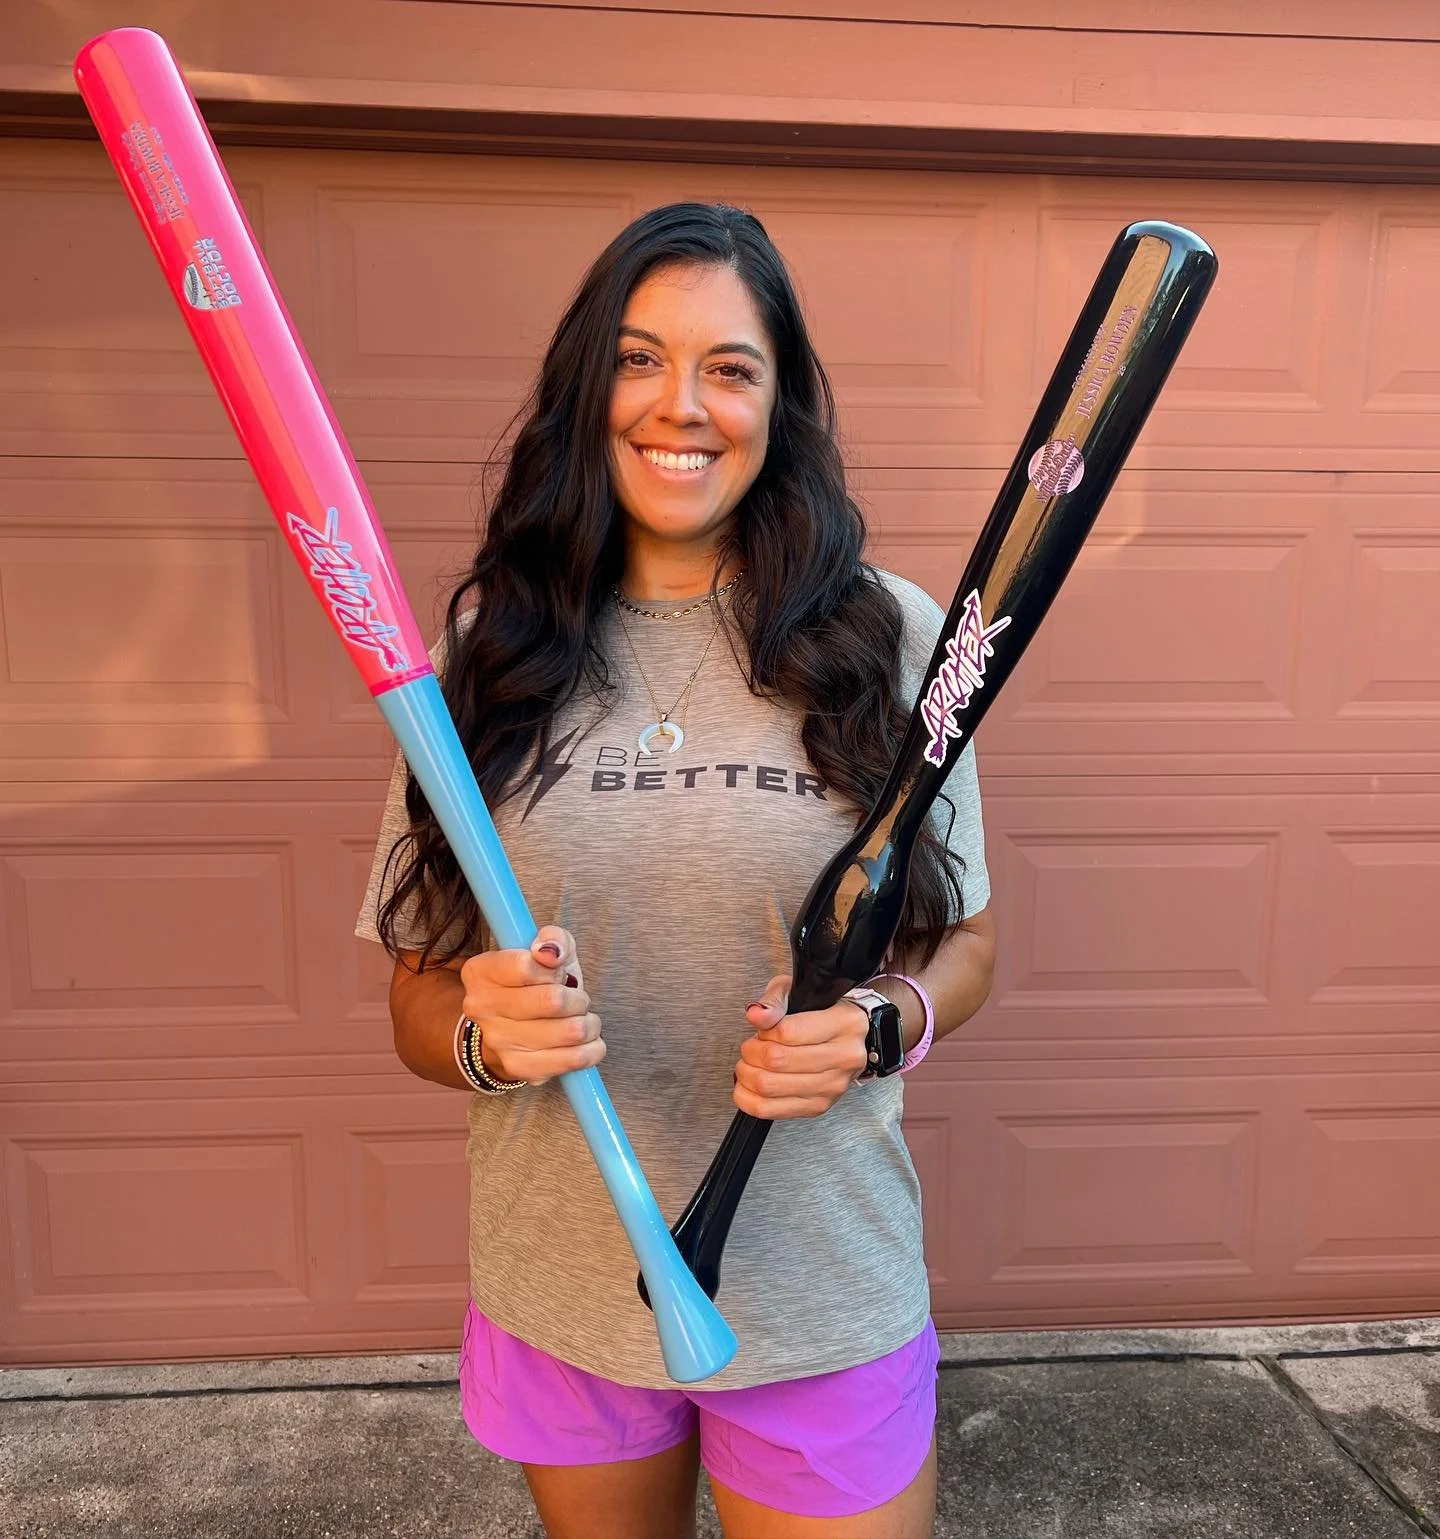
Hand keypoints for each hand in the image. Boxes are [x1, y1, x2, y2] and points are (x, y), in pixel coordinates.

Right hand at [458, 925, 603, 1084]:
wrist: (519, 1026)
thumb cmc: (537, 982)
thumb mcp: (547, 949)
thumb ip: (553, 939)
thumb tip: (551, 952)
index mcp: (480, 972)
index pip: (526, 966)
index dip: (554, 968)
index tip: (557, 972)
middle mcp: (481, 1008)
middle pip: (552, 1001)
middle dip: (577, 998)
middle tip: (576, 999)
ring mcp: (498, 1042)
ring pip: (569, 1031)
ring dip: (588, 1023)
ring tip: (582, 1019)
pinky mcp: (520, 1068)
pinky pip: (573, 1060)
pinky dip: (592, 1049)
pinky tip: (587, 1041)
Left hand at [733, 973, 870, 1119]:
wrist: (848, 1038)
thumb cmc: (822, 1012)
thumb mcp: (797, 992)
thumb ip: (774, 1001)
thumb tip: (756, 1015)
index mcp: (845, 1023)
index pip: (788, 1032)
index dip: (764, 1031)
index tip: (762, 1029)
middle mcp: (845, 1057)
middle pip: (777, 1061)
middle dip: (751, 1052)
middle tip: (749, 1047)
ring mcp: (833, 1085)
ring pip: (771, 1087)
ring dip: (747, 1074)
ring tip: (749, 1064)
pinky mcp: (819, 1106)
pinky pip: (771, 1110)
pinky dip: (748, 1099)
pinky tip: (746, 1086)